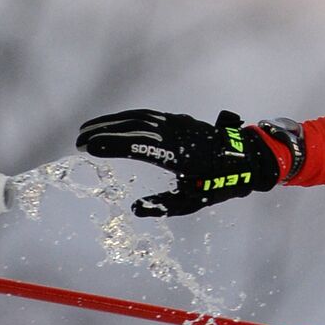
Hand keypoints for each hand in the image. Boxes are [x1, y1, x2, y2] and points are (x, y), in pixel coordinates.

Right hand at [76, 109, 281, 215]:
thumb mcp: (192, 201)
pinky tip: (114, 124)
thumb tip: (136, 209)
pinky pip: (148, 116)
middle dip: (103, 132)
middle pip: (133, 128)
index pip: (138, 146)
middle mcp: (175, 134)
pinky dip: (127, 118)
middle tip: (79, 141)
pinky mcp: (178, 119)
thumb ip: (163, 206)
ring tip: (88, 130)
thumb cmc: (218, 183)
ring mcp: (176, 124)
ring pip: (138, 118)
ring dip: (111, 122)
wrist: (245, 157)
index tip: (88, 148)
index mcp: (177, 155)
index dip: (111, 145)